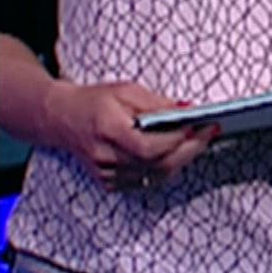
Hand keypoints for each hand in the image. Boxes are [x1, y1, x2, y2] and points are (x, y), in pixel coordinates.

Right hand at [41, 81, 218, 191]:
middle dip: (189, 149)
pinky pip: (146, 180)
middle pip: (156, 164)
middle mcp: (105, 156)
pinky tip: (177, 152)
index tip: (199, 126)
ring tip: (199, 141)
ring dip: (182, 159)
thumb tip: (188, 110)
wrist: (62, 118)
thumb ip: (157, 104)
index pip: (148, 147)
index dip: (177, 140)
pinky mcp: (109, 182)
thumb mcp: (127, 91)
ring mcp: (106, 173)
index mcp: (107, 130)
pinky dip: (165, 168)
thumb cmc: (95, 101)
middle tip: (209, 133)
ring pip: (155, 175)